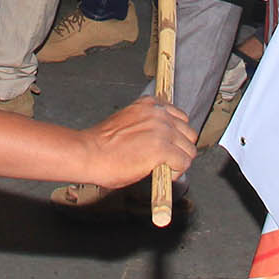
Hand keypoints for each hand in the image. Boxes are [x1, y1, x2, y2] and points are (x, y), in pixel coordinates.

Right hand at [80, 94, 196, 187]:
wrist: (89, 153)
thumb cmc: (102, 143)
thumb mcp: (128, 121)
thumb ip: (148, 124)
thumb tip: (162, 140)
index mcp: (150, 104)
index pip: (180, 118)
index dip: (175, 135)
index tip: (168, 146)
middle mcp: (159, 114)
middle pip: (188, 133)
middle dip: (180, 149)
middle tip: (168, 161)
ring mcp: (162, 131)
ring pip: (189, 150)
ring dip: (180, 161)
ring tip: (165, 169)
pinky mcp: (162, 149)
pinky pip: (183, 163)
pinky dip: (176, 172)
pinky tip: (163, 175)